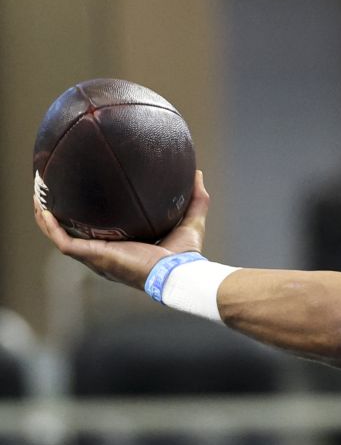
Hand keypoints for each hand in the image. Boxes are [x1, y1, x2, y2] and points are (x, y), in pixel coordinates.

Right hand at [33, 170, 209, 289]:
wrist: (178, 271)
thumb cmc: (185, 255)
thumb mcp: (190, 220)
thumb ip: (196, 198)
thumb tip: (197, 173)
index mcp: (122, 246)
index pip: (100, 231)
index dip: (88, 216)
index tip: (82, 197)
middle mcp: (105, 252)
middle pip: (74, 233)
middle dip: (59, 215)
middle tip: (51, 193)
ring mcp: (97, 255)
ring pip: (62, 235)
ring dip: (46, 218)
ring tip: (38, 197)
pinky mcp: (94, 256)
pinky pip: (64, 241)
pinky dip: (51, 227)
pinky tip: (44, 210)